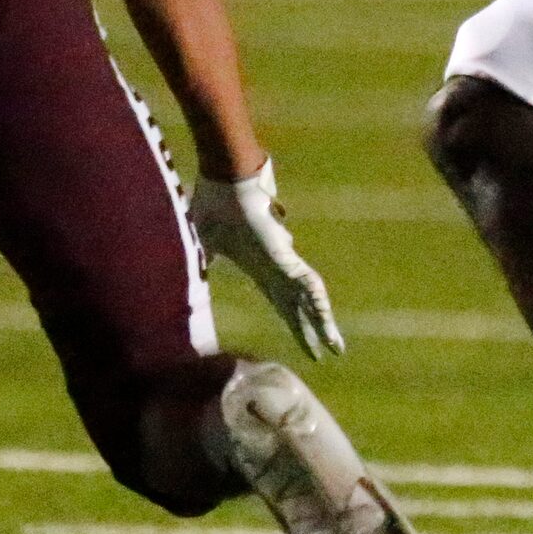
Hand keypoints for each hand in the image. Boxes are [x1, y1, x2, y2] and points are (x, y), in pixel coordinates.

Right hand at [189, 161, 344, 358]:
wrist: (224, 180)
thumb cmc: (215, 205)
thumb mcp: (206, 244)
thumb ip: (208, 260)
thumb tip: (197, 273)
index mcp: (260, 268)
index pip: (282, 303)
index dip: (293, 323)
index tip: (304, 342)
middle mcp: (275, 268)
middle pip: (298, 308)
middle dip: (312, 331)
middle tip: (329, 353)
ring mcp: (282, 261)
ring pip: (308, 299)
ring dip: (322, 323)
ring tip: (336, 348)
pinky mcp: (283, 255)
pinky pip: (305, 282)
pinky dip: (316, 302)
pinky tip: (326, 320)